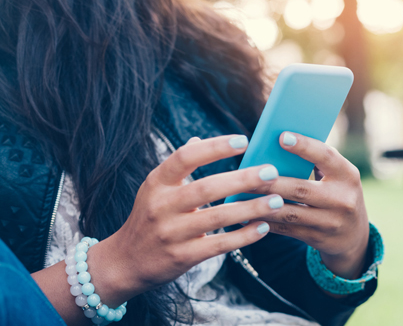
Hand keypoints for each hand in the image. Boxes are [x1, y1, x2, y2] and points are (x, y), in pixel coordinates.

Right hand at [89, 135, 286, 305]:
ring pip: (217, 217)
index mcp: (157, 183)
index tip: (244, 140)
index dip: (215, 147)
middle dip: (242, 179)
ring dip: (251, 208)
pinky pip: (219, 244)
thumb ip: (179, 167)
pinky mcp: (182, 257)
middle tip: (271, 172)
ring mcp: (171, 233)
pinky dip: (244, 236)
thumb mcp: (154, 189)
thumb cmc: (149, 218)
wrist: (124, 262)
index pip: (186, 157)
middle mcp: (162, 206)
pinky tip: (263, 227)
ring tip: (277, 200)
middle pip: (206, 188)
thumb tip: (199, 139)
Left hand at [252, 132, 369, 279]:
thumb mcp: (338, 177)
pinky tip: (247, 215)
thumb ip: (317, 162)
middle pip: (301, 188)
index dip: (305, 146)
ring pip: (290, 212)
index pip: (326, 156)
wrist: (355, 236)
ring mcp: (331, 222)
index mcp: (348, 175)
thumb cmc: (338, 194)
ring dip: (262, 204)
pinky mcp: (318, 238)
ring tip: (240, 195)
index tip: (282, 137)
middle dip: (271, 181)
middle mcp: (342, 199)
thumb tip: (280, 142)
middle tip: (248, 172)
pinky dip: (265, 222)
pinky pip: (286, 229)